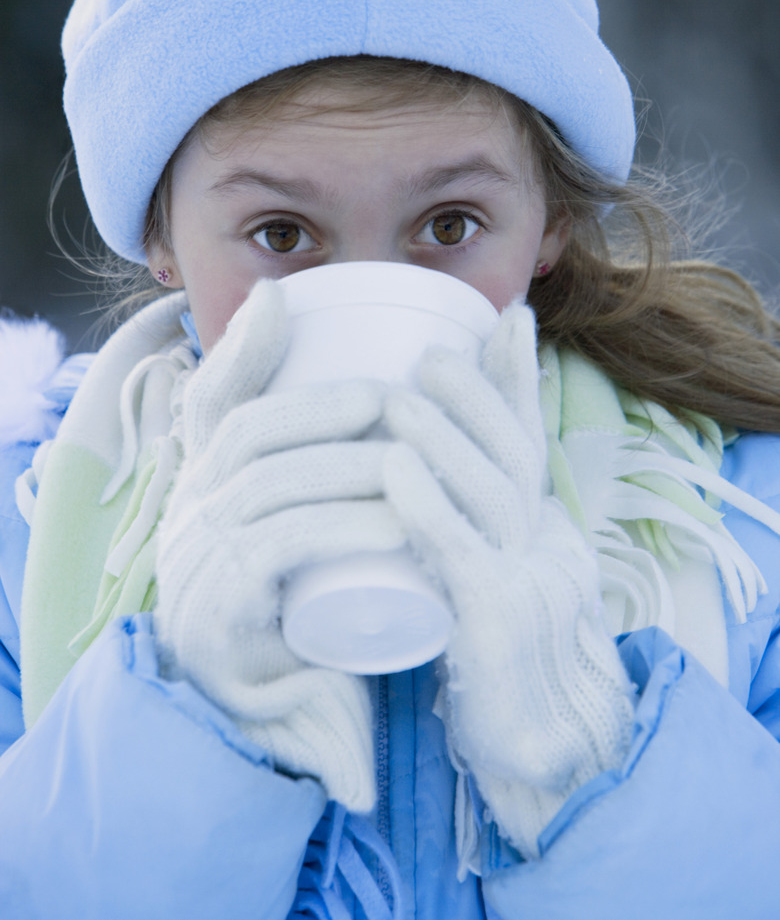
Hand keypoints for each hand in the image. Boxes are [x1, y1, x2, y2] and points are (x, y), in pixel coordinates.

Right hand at [154, 279, 403, 810]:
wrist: (284, 712)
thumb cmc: (309, 602)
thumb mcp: (311, 522)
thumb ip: (325, 461)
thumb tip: (372, 381)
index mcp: (206, 484)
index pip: (208, 402)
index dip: (241, 348)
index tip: (280, 301)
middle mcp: (190, 514)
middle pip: (246, 435)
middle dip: (319, 406)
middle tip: (393, 397)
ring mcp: (198, 565)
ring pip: (267, 486)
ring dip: (345, 464)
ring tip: (410, 457)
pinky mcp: (221, 614)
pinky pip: (275, 551)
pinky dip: (337, 526)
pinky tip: (392, 519)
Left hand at [382, 302, 634, 857]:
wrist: (539, 753)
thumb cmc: (499, 662)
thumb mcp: (496, 578)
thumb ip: (471, 528)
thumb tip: (421, 470)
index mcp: (542, 529)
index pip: (531, 442)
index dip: (518, 380)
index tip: (506, 321)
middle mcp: (546, 546)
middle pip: (515, 456)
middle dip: (476, 396)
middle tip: (432, 352)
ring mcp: (529, 584)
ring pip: (493, 494)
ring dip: (446, 437)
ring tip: (400, 395)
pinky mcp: (498, 628)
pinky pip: (464, 557)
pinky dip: (429, 505)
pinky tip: (394, 468)